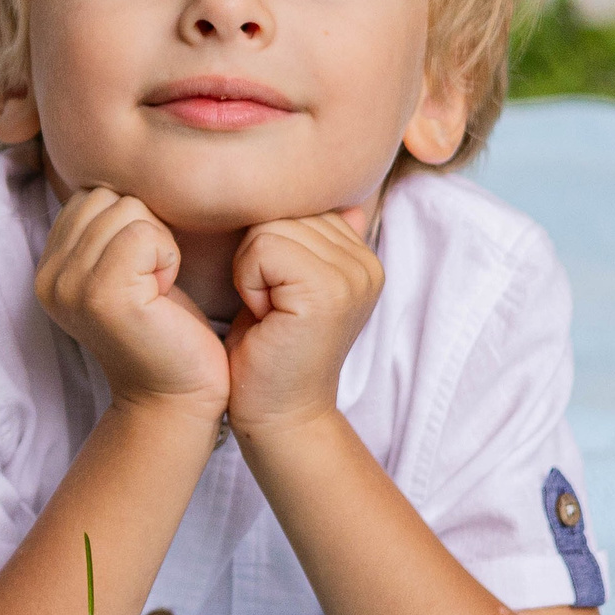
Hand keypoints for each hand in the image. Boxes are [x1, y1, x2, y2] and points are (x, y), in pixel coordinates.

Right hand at [34, 187, 227, 423]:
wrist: (177, 396)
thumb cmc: (166, 329)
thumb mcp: (125, 268)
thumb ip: (106, 228)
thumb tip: (117, 167)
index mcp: (48, 267)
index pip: (89, 195)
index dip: (129, 222)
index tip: (140, 272)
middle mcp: (48, 275)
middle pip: (106, 196)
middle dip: (143, 227)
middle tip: (152, 281)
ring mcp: (69, 285)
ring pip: (126, 209)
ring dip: (158, 243)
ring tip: (157, 287)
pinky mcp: (101, 295)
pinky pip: (143, 233)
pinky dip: (167, 256)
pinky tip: (164, 293)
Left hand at [224, 210, 381, 436]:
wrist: (278, 411)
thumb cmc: (270, 347)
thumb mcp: (290, 285)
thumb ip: (315, 244)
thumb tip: (347, 204)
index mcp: (361, 257)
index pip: (296, 205)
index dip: (267, 246)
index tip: (276, 293)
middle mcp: (366, 263)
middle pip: (282, 211)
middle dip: (257, 256)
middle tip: (270, 306)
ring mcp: (352, 276)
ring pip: (269, 227)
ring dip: (250, 270)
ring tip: (268, 310)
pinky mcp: (327, 290)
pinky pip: (264, 248)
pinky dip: (248, 280)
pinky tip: (264, 315)